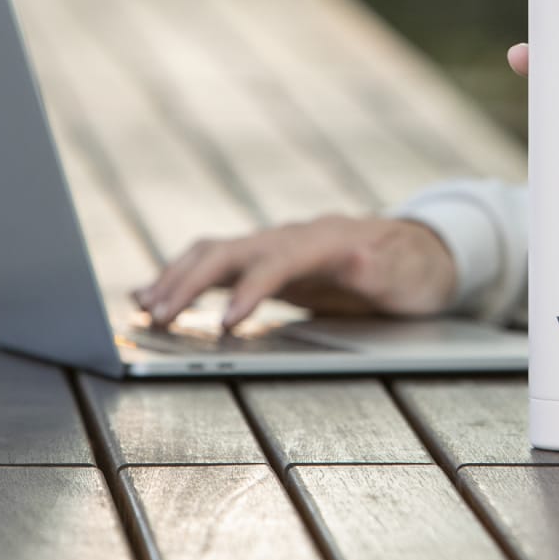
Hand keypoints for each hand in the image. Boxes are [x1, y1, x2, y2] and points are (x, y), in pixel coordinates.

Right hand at [131, 215, 457, 331]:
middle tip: (158, 318)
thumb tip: (364, 258)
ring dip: (178, 278)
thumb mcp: (406, 273)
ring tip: (143, 310)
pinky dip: (180, 278)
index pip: (280, 260)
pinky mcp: (265, 262)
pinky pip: (215, 265)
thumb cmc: (409, 269)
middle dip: (193, 281)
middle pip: (233, 250)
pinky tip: (150, 298)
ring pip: (215, 253)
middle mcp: (293, 237)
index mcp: (326, 240)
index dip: (252, 288)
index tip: (227, 322)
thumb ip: (383, 267)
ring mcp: (275, 247)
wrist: (415, 252)